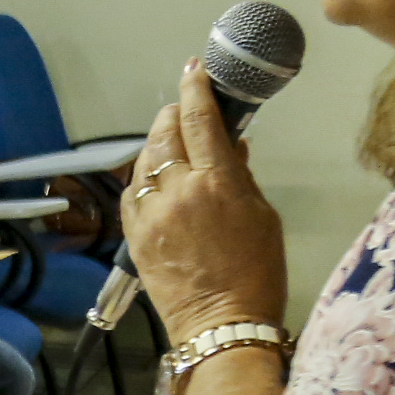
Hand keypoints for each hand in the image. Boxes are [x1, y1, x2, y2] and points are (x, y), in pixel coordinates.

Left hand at [126, 61, 286, 342]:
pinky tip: (158, 177)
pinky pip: (132, 190)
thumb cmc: (256, 272)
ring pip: (144, 158)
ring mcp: (150, 212)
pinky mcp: (133, 233)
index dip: (195, 88)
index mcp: (216, 182)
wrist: (221, 325)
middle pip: (165, 131)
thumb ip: (240, 176)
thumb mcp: (262, 216)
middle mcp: (177, 191)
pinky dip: (145, 175)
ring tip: (173, 140)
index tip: (195, 69)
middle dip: (174, 112)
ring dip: (158, 142)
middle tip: (186, 106)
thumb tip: (230, 146)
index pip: (200, 119)